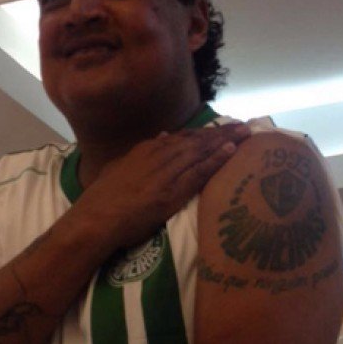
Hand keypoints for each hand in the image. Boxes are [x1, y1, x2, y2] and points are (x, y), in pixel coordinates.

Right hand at [72, 123, 251, 250]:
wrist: (96, 217)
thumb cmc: (103, 197)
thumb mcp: (121, 166)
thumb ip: (143, 152)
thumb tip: (163, 136)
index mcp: (147, 150)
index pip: (182, 137)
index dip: (205, 132)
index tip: (222, 128)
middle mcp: (159, 155)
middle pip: (197, 140)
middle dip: (221, 132)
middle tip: (244, 126)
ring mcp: (167, 173)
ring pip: (201, 151)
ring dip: (225, 141)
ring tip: (246, 133)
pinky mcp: (172, 192)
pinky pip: (199, 172)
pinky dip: (216, 160)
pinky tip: (232, 152)